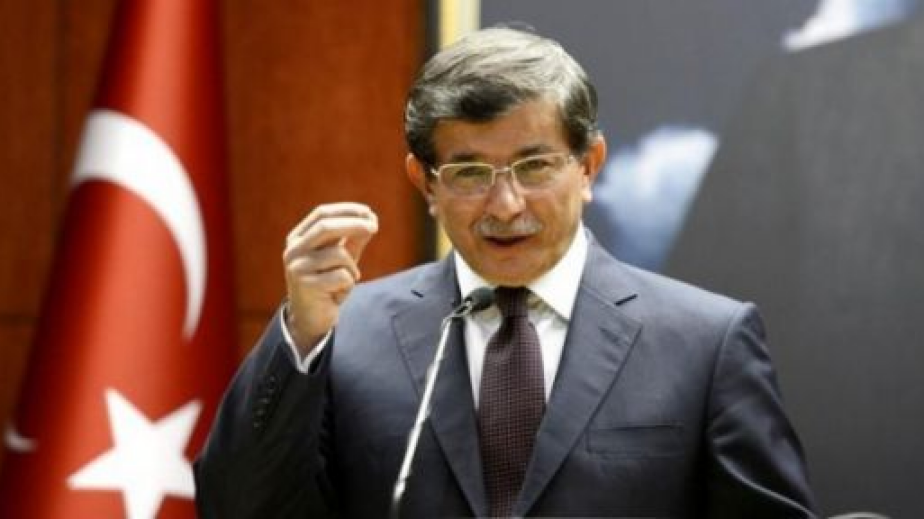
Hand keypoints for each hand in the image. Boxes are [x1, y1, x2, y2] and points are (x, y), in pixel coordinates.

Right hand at [282, 202, 378, 354]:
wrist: (311, 319)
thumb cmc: (327, 284)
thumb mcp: (341, 257)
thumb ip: (353, 238)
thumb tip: (371, 218)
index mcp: (298, 238)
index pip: (321, 213)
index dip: (347, 210)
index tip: (368, 212)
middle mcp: (293, 250)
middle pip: (326, 227)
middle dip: (354, 224)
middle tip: (374, 227)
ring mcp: (297, 268)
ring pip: (339, 255)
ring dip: (353, 267)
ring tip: (347, 280)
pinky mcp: (306, 286)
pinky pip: (342, 277)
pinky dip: (349, 285)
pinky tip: (338, 295)